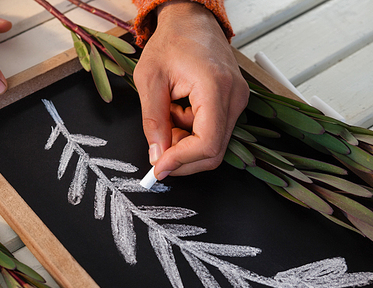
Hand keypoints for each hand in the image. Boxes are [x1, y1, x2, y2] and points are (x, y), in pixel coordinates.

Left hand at [133, 0, 248, 178]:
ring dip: (184, 141)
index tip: (158, 168)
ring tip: (167, 112)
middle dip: (181, 156)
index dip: (181, 162)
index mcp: (215, 88)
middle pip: (213, 151)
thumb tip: (157, 155)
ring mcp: (237, 101)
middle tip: (157, 146)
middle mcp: (234, 97)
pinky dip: (191, 131)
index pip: (207, 144)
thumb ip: (153, 121)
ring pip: (212, 143)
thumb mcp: (150, 79)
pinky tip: (178, 110)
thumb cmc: (172, 41)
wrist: (192, 20)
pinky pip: (213, 131)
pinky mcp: (233, 103)